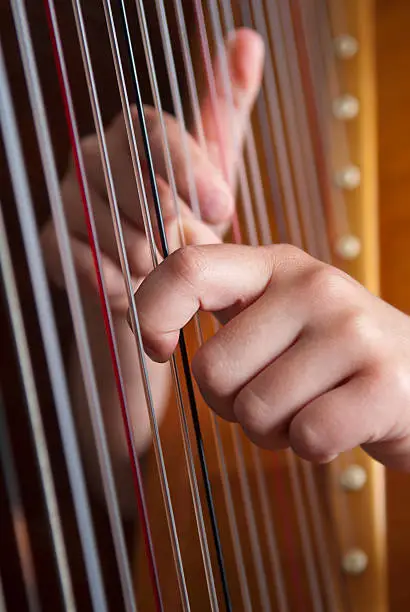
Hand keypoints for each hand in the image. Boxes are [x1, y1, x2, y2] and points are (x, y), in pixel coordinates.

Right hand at [41, 29, 263, 311]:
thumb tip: (246, 41)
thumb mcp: (215, 163)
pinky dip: (118, 282)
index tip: (221, 205)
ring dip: (149, 258)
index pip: (156, 133)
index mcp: (134, 132)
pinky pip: (84, 264)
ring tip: (165, 270)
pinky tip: (136, 287)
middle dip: (170, 221)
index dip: (190, 169)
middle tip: (189, 247)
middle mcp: (94, 156)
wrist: (155, 278)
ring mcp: (69, 200)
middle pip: (131, 180)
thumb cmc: (188, 217)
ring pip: (112, 227)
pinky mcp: (52, 243)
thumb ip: (226, 107)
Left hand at [135, 243, 409, 470]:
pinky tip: (339, 425)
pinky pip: (307, 437)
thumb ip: (223, 308)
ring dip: (275, 430)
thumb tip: (147, 322)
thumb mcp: (280, 315)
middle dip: (232, 404)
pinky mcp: (384, 382)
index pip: (188, 268)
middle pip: (213, 370)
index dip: (153, 312)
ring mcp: (352, 330)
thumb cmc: (331, 357)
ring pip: (256, 411)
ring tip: (311, 406)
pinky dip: (313, 448)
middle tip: (275, 395)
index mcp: (275, 265)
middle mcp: (313, 285)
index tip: (159, 349)